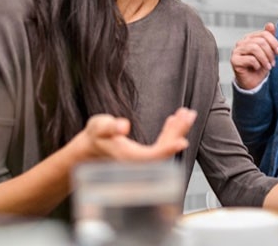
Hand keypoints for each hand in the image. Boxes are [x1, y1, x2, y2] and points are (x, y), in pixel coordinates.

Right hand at [69, 107, 195, 160]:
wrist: (89, 150)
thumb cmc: (94, 138)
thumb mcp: (98, 128)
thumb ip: (109, 126)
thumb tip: (123, 126)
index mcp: (130, 158)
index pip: (153, 156)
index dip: (168, 149)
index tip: (182, 141)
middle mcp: (140, 163)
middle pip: (165, 149)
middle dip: (179, 131)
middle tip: (188, 114)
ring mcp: (144, 160)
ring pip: (166, 146)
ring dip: (177, 130)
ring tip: (186, 113)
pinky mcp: (146, 155)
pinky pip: (162, 145)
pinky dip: (170, 132)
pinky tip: (174, 120)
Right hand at [230, 22, 277, 89]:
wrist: (252, 82)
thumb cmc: (260, 66)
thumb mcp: (269, 52)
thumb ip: (270, 38)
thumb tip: (270, 24)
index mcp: (250, 38)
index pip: (264, 34)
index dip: (274, 43)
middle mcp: (242, 42)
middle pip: (260, 41)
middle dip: (270, 53)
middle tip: (273, 63)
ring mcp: (236, 50)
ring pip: (255, 48)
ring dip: (264, 59)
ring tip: (268, 66)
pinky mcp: (234, 60)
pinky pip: (250, 58)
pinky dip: (257, 64)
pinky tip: (257, 68)